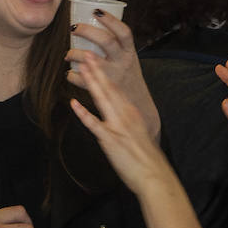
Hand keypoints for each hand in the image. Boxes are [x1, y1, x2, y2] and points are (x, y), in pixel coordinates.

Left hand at [66, 11, 160, 141]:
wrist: (137, 110)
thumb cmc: (128, 79)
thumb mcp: (128, 60)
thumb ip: (116, 47)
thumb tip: (93, 26)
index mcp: (131, 53)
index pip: (124, 32)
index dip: (111, 20)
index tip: (96, 10)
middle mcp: (123, 63)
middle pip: (106, 41)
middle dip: (87, 31)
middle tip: (74, 28)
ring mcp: (113, 78)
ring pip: (91, 60)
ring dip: (75, 54)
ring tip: (68, 54)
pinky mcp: (103, 92)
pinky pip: (83, 82)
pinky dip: (72, 77)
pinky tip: (69, 74)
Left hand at [69, 51, 175, 195]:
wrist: (153, 174)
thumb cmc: (146, 158)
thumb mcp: (138, 133)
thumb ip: (126, 122)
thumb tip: (117, 117)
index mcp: (132, 113)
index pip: (116, 89)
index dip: (104, 73)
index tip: (95, 61)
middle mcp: (125, 115)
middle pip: (109, 88)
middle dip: (96, 70)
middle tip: (86, 53)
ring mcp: (117, 126)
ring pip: (102, 99)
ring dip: (91, 81)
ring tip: (81, 67)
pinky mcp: (110, 139)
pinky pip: (93, 124)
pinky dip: (83, 112)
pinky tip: (73, 103)